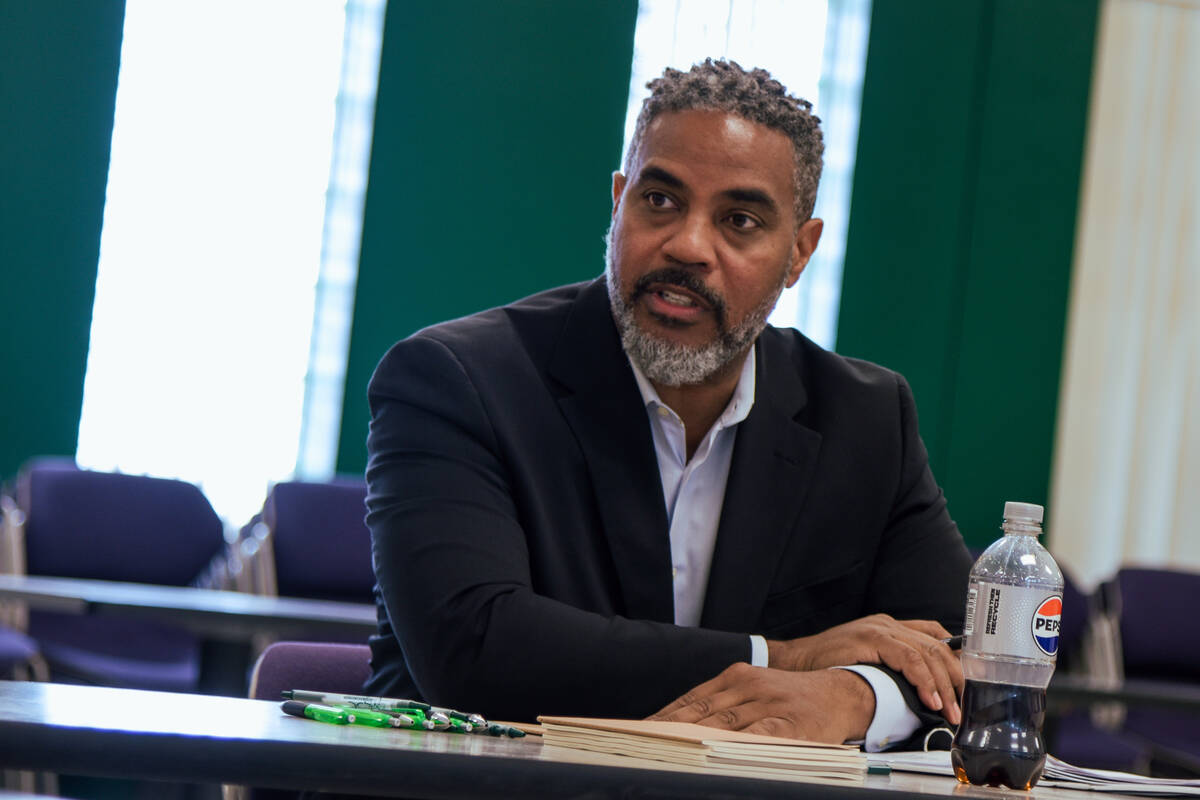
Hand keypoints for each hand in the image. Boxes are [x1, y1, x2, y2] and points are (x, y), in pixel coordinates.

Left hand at [648, 663, 874, 743]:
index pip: (691, 699)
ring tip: (668, 752)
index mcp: (737, 676)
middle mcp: (749, 686)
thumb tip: (685, 727)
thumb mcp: (756, 692)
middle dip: (669, 729)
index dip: (663, 715)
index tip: (638, 730)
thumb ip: (724, 705)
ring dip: (693, 739)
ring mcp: (769, 704)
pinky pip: (759, 736)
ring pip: (723, 724)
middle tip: (642, 743)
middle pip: (700, 712)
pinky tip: (717, 754)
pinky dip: (737, 745)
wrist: (842, 693)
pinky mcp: (789, 725)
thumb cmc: (792, 699)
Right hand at [767, 614, 961, 724]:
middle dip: (955, 679)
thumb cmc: (830, 667)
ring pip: (927, 653)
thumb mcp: (867, 662)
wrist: (796, 661)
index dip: (955, 658)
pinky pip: (908, 658)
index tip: (965, 685)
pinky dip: (923, 680)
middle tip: (961, 707)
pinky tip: (929, 699)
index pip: (935, 634)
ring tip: (949, 710)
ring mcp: (879, 628)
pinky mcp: (870, 639)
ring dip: (943, 685)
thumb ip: (891, 667)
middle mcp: (888, 623)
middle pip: (937, 647)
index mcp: (890, 626)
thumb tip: (925, 693)